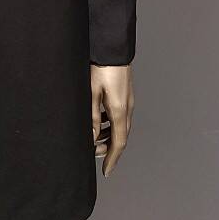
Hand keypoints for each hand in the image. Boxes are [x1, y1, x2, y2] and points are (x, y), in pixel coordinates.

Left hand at [90, 63, 133, 178]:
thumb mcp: (91, 94)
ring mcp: (127, 101)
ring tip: (94, 139)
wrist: (112, 48)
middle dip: (108, 149)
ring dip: (108, 136)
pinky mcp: (124, 94)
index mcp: (120, 111)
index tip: (106, 171)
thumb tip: (91, 138)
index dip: (112, 159)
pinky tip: (98, 121)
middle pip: (120, 136)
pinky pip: (119, 116)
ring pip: (120, 126)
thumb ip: (91, 118)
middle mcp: (127, 108)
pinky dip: (109, 124)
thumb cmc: (100, 68)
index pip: (119, 143)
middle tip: (94, 154)